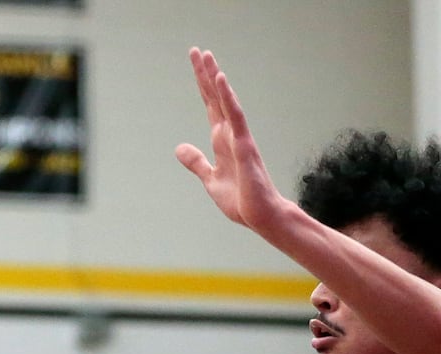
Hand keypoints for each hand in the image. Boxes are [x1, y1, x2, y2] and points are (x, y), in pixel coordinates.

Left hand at [174, 47, 288, 234]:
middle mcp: (230, 133)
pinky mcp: (245, 146)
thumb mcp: (210, 179)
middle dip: (205, 74)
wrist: (260, 216)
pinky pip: (236, 117)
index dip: (201, 84)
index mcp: (221, 140)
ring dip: (215, 79)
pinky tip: (221, 81)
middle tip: (197, 50)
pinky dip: (228, 99)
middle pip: (215, 97)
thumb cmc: (241, 199)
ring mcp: (238, 137)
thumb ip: (196, 162)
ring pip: (225, 101)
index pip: (209, 105)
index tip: (195, 63)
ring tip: (207, 57)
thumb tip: (180, 147)